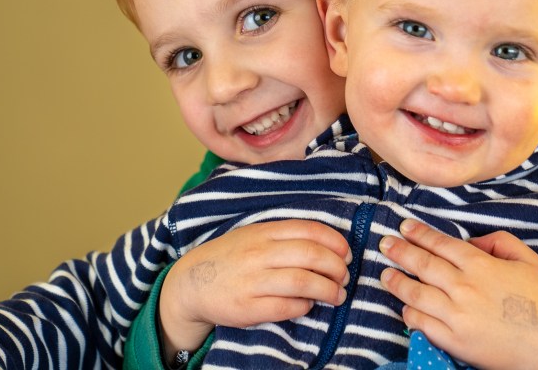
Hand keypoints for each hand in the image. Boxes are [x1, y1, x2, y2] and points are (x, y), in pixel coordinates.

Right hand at [159, 219, 350, 361]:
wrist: (191, 283)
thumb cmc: (230, 258)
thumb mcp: (253, 235)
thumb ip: (283, 236)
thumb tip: (327, 245)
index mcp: (263, 232)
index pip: (309, 230)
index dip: (335, 242)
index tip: (346, 253)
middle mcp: (258, 253)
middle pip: (311, 255)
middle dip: (336, 267)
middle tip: (344, 277)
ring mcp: (252, 280)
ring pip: (302, 282)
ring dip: (327, 289)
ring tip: (337, 295)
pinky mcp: (247, 307)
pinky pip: (285, 307)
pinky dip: (304, 306)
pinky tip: (308, 305)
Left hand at [379, 220, 537, 369]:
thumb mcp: (528, 260)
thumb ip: (499, 241)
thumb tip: (472, 241)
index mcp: (480, 266)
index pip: (440, 244)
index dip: (419, 234)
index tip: (404, 227)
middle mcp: (463, 288)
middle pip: (422, 265)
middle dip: (399, 251)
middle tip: (384, 244)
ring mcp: (456, 316)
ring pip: (415, 293)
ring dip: (396, 281)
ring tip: (385, 273)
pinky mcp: (453, 341)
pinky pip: (421, 323)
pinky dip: (409, 312)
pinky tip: (404, 305)